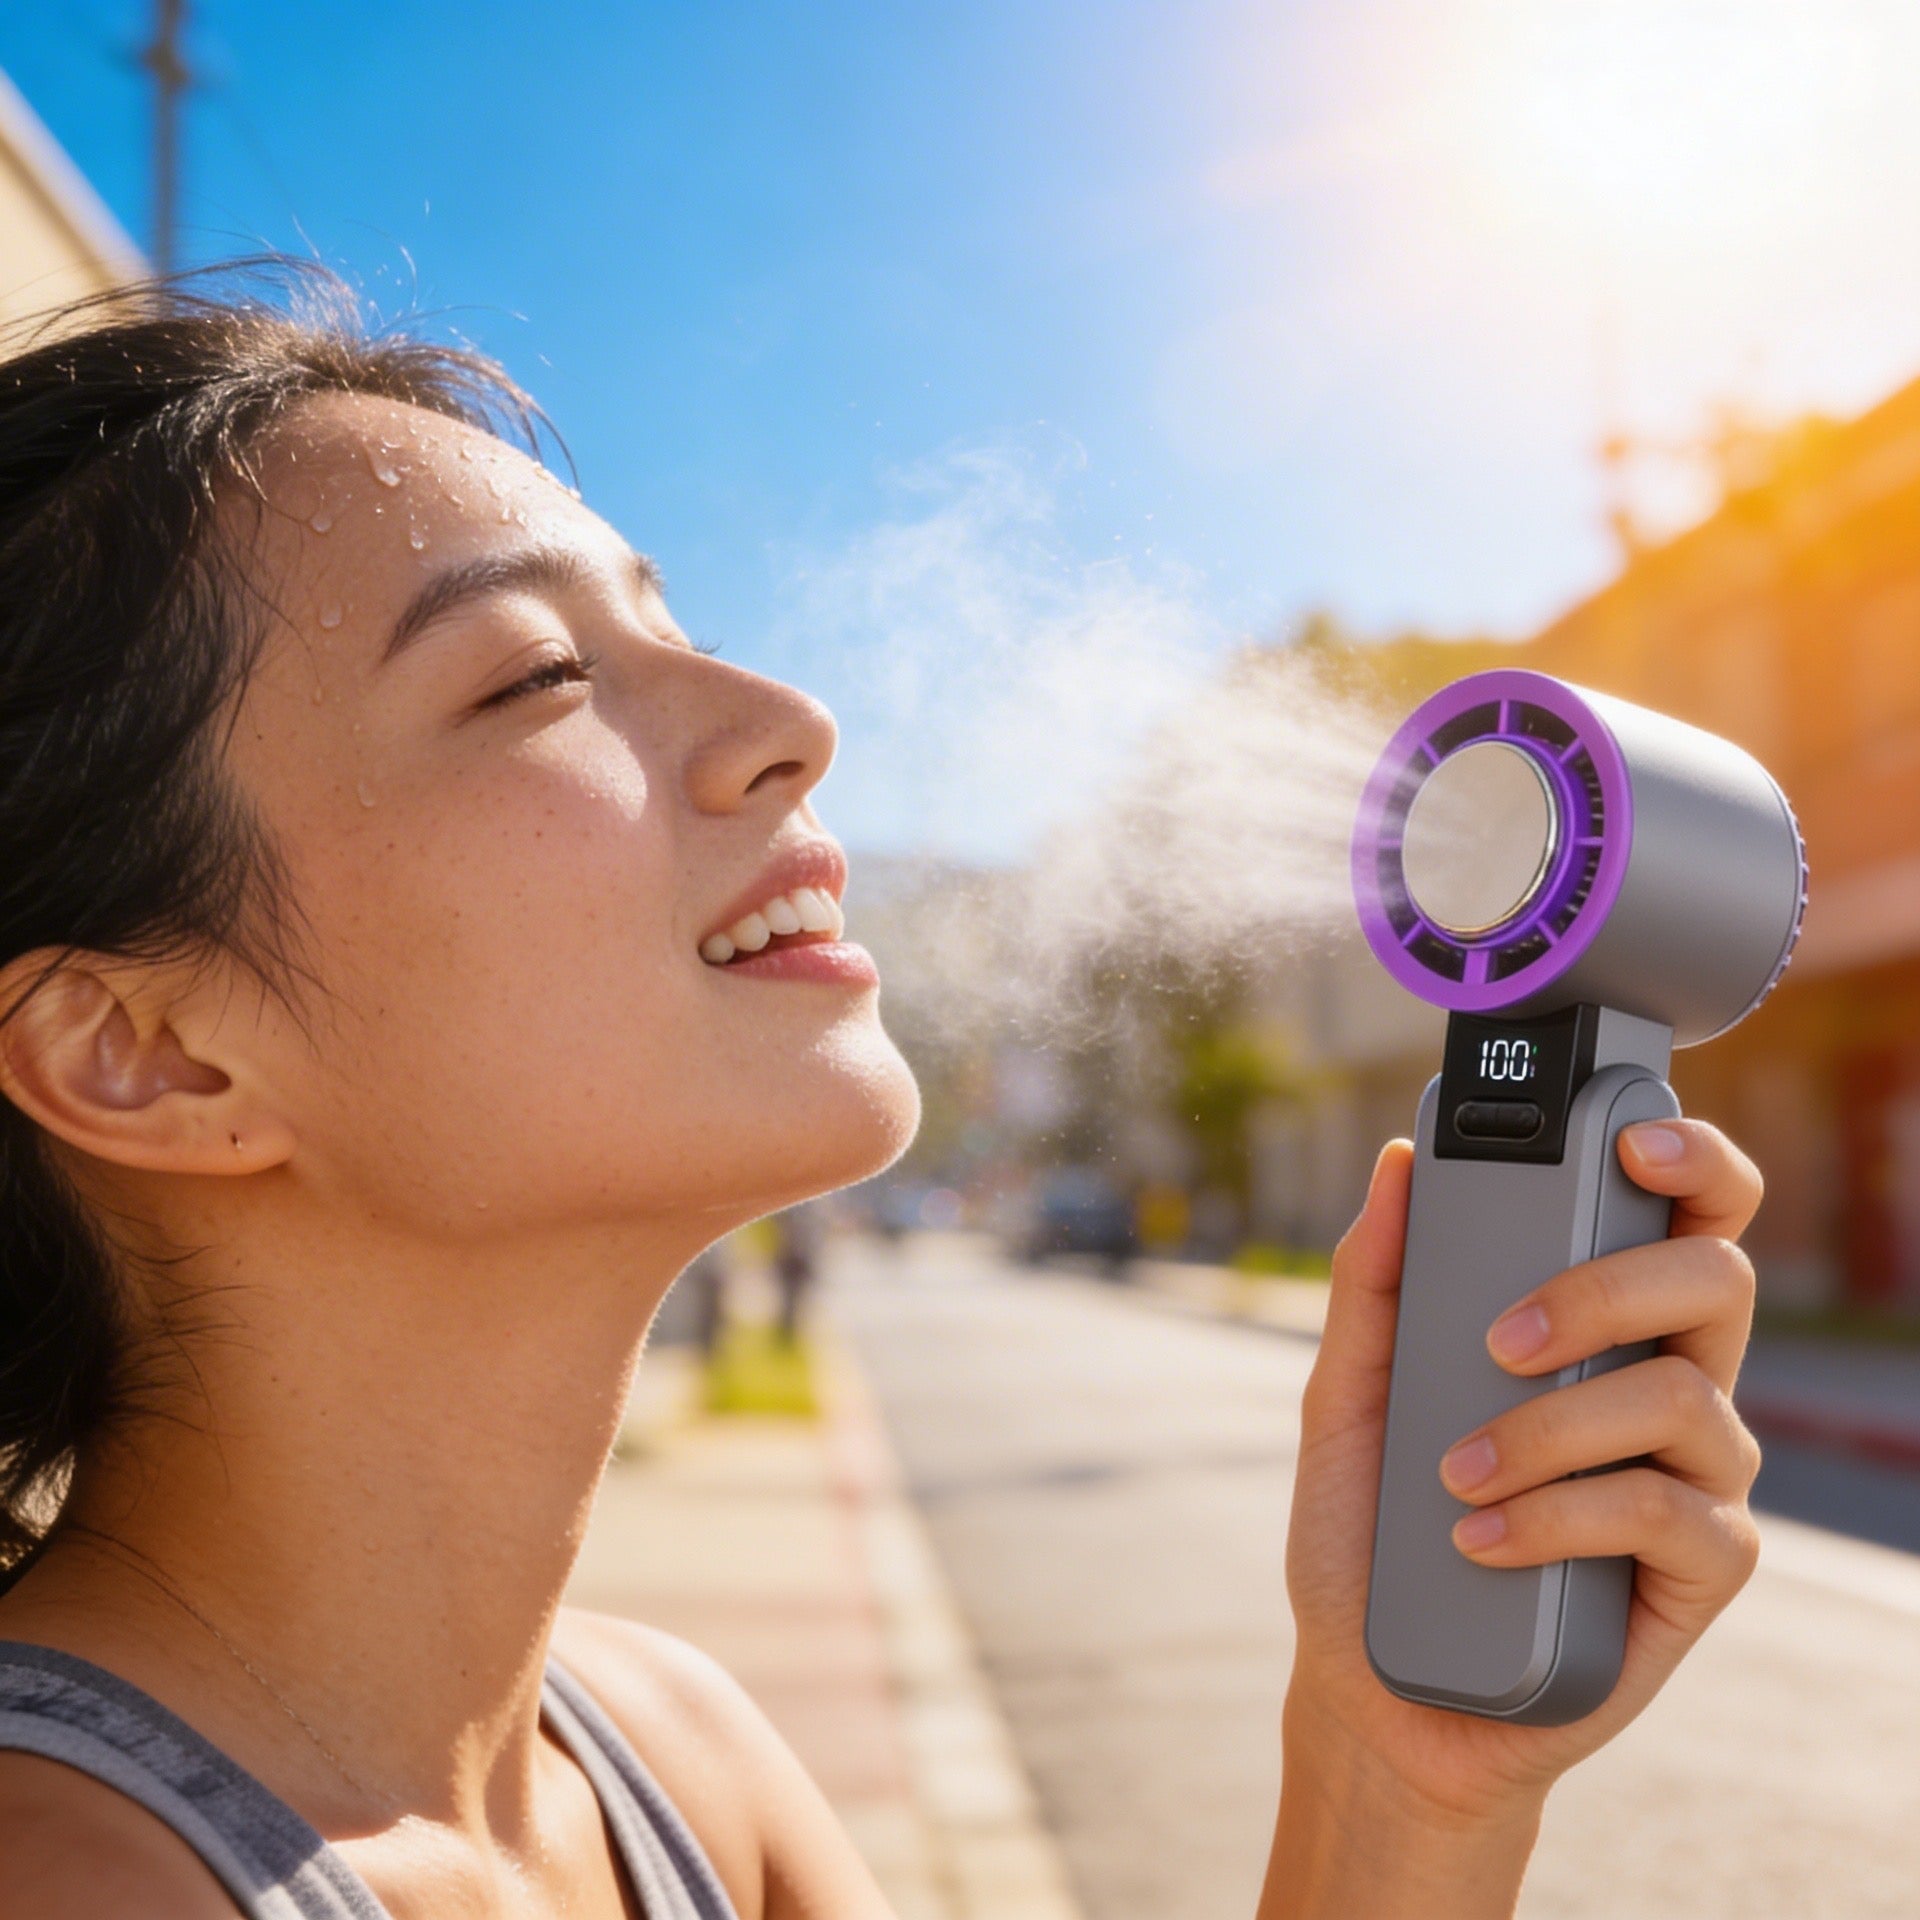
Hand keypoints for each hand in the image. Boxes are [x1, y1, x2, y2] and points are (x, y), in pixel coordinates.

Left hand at [1265, 1121, 1762, 1913]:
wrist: (1381, 1681)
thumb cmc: (1375, 1524)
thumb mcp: (1348, 1391)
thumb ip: (1374, 1278)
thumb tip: (1398, 1162)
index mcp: (1601, 1322)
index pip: (1684, 1214)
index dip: (1689, 1157)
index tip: (1628, 1138)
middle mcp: (1667, 1380)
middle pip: (1713, 1277)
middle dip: (1604, 1287)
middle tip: (1499, 1338)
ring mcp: (1697, 1473)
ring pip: (1684, 1392)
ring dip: (1550, 1426)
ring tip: (1454, 1473)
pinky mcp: (1703, 1569)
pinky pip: (1666, 1507)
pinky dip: (1560, 1514)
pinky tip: (1482, 1539)